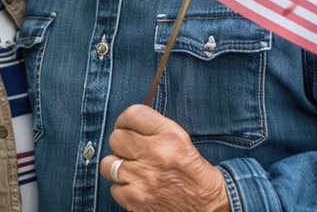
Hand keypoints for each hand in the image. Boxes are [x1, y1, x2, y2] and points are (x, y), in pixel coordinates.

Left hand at [100, 104, 228, 211]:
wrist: (208, 206)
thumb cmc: (192, 171)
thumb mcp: (181, 139)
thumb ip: (154, 127)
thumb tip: (126, 123)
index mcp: (169, 135)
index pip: (132, 114)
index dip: (126, 120)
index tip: (128, 127)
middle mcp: (155, 154)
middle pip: (116, 138)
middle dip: (122, 144)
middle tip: (131, 150)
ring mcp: (143, 178)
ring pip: (108, 163)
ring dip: (117, 167)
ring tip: (132, 170)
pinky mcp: (136, 200)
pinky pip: (113, 188)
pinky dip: (122, 189)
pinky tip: (136, 187)